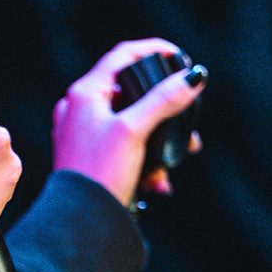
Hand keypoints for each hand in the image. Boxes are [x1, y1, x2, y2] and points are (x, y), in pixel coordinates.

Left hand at [52, 39, 207, 206]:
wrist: (79, 222)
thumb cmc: (98, 172)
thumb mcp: (134, 131)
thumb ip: (164, 101)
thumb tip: (192, 78)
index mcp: (85, 94)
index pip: (123, 55)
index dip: (154, 49)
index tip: (180, 56)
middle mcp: (80, 108)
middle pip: (131, 92)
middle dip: (164, 108)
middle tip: (187, 120)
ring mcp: (84, 133)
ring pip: (132, 123)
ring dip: (159, 140)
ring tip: (178, 157)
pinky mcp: (90, 157)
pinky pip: (125, 148)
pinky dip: (144, 160)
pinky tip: (157, 182)